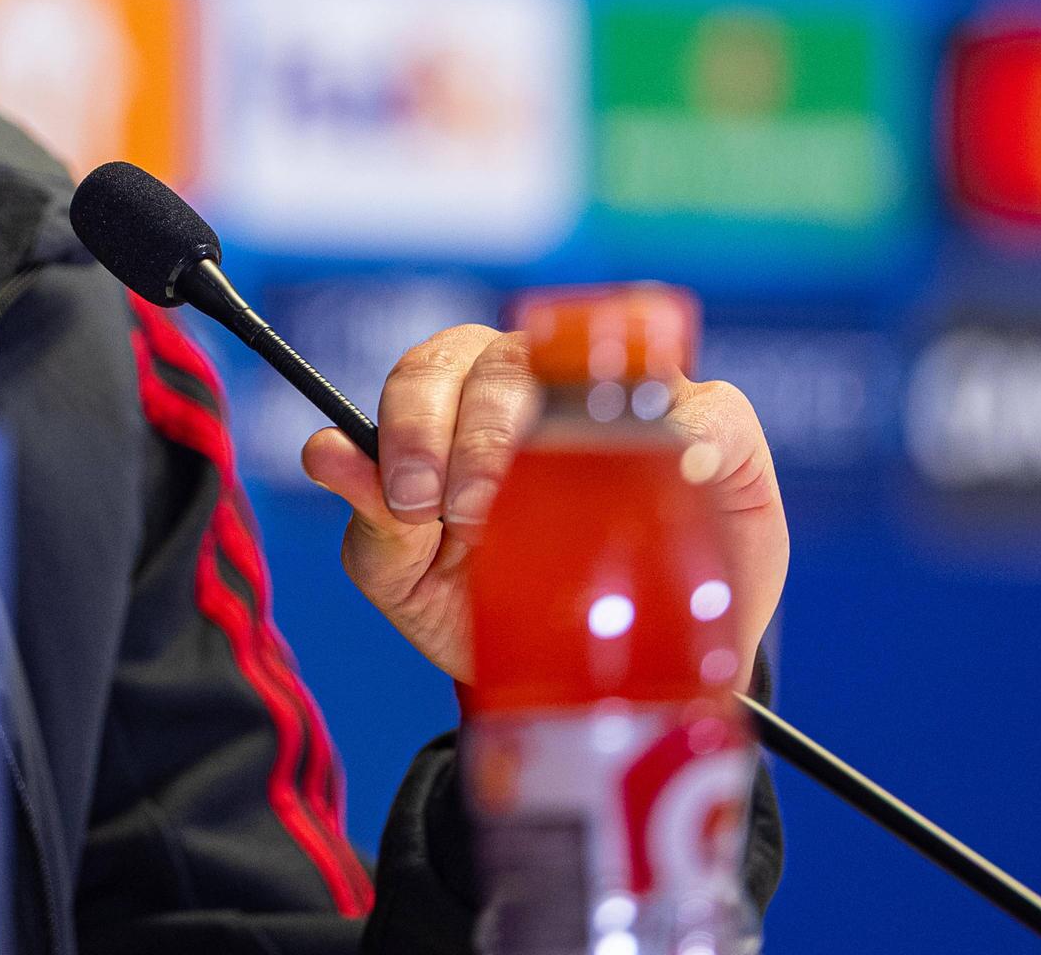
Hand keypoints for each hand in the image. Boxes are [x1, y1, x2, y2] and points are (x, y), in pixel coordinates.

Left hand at [300, 319, 788, 687]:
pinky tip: (669, 470)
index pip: (431, 369)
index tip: (406, 497)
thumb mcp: (419, 586)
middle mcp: (544, 384)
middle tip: (459, 512)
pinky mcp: (716, 434)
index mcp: (467, 403)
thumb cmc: (497, 612)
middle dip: (464, 429)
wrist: (594, 683)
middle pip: (494, 357)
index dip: (410, 420)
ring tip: (523, 504)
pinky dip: (684, 430)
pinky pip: (705, 408)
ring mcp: (631, 402)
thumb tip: (324, 451)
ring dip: (552, 427)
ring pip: (587, 367)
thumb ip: (372, 527)